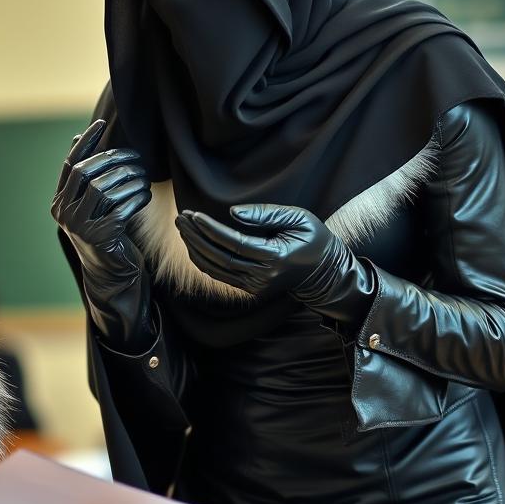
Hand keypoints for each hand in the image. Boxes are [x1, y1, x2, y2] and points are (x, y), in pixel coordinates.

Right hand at [51, 119, 150, 279]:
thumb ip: (85, 177)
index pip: (70, 165)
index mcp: (59, 202)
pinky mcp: (99, 238)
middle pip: (86, 174)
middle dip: (112, 159)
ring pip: (103, 190)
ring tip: (144, 176)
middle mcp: (64, 214)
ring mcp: (79, 227)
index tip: (101, 124)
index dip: (85, 143)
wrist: (111, 273)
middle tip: (135, 155)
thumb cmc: (105, 233)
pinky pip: (120, 209)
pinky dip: (136, 198)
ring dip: (128, 179)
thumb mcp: (92, 204)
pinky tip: (145, 194)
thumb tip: (75, 138)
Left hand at [175, 203, 376, 330]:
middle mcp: (263, 276)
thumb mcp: (299, 218)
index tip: (194, 215)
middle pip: (220, 257)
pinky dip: (203, 260)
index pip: (235, 243)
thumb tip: (232, 213)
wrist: (324, 272)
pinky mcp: (250, 290)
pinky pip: (220, 275)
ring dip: (195, 248)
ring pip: (216, 269)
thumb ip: (267, 214)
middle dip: (196, 237)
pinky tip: (193, 244)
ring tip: (183, 228)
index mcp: (276, 257)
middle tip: (181, 218)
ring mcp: (255, 286)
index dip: (211, 229)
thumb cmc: (314, 239)